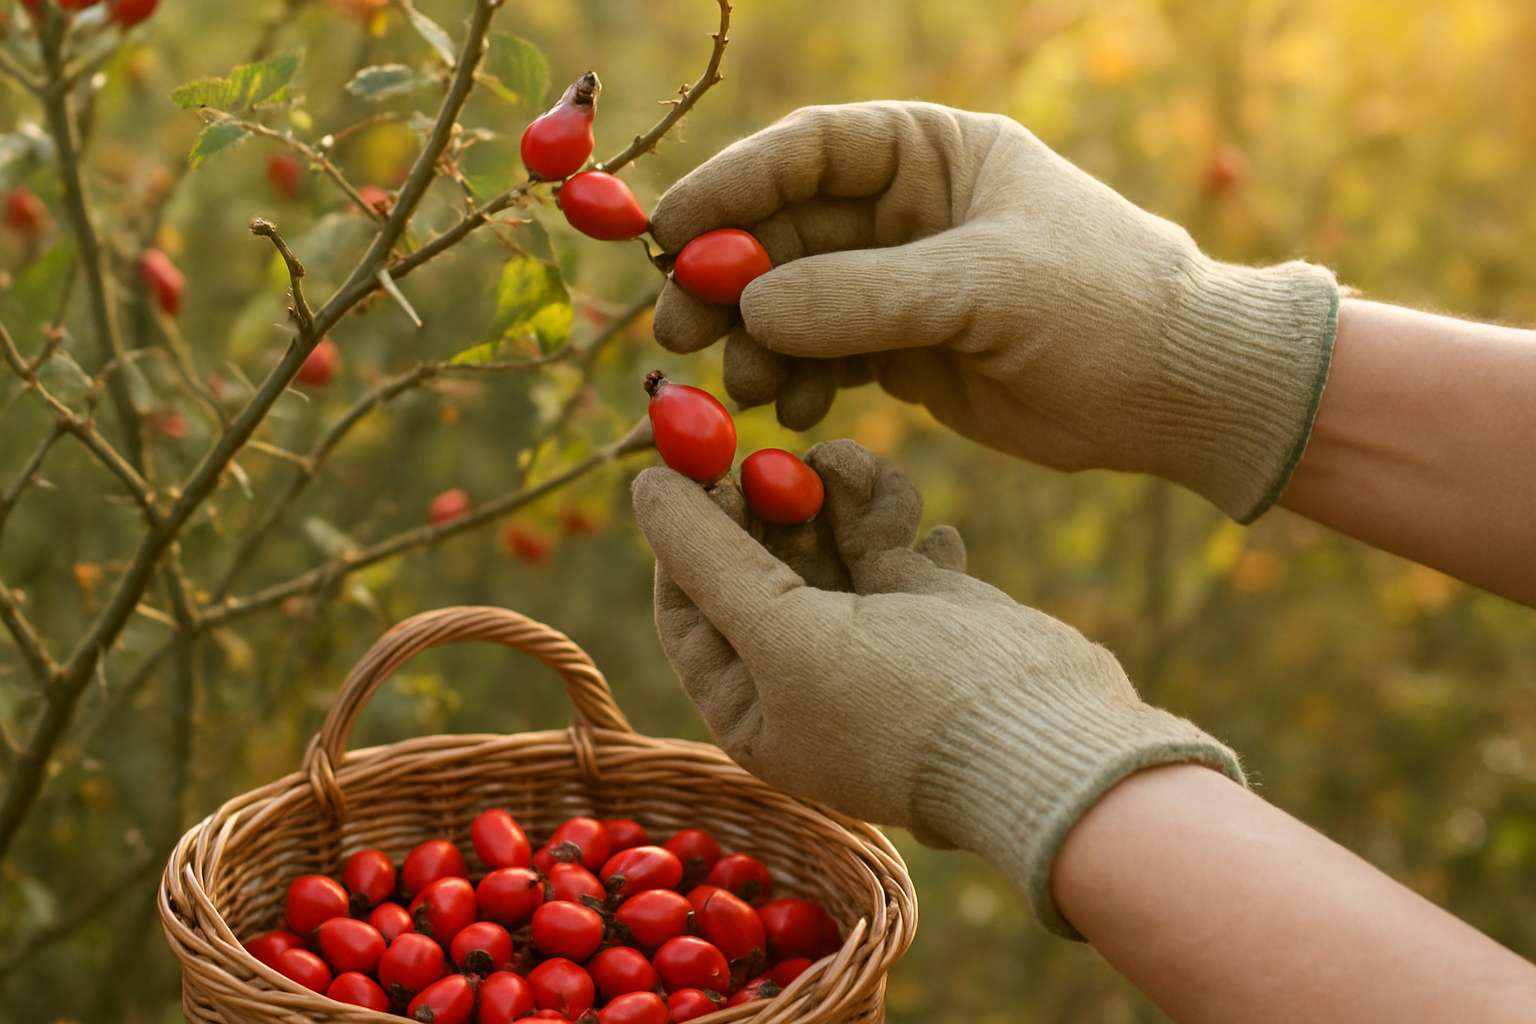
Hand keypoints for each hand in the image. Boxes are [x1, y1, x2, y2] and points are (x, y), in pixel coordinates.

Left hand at [632, 440, 1243, 935]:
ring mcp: (865, 638)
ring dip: (834, 498)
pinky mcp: (924, 609)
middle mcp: (799, 673)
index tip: (696, 468)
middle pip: (752, 564)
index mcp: (751, 706)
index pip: (684, 607)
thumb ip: (711, 558)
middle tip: (780, 455)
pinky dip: (896, 520)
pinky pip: (886, 543)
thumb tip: (642, 485)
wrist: (1049, 738)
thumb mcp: (786, 634)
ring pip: (822, 540)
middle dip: (766, 504)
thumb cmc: (903, 704)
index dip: (682, 536)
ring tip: (860, 471)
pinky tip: (925, 529)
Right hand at [650, 102, 1338, 521]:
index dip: (732, 188)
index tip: (668, 232)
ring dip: (755, 343)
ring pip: (794, 303)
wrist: (1177, 392)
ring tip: (740, 387)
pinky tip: (788, 411)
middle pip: (784, 232)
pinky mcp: (904, 353)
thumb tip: (749, 310)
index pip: (809, 152)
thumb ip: (867, 296)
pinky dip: (797, 382)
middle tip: (676, 332)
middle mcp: (907, 212)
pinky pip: (823, 359)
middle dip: (726, 279)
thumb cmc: (1102, 306)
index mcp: (932, 153)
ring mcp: (900, 285)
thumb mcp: (986, 286)